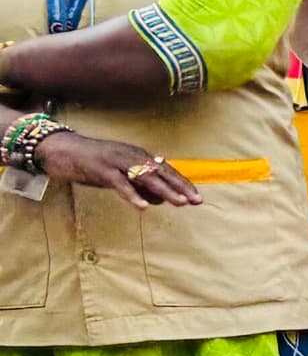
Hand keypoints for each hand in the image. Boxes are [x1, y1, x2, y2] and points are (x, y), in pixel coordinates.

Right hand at [34, 129, 197, 205]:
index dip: (182, 183)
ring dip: (164, 191)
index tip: (197, 197)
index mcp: (137, 155)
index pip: (165, 170)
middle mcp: (131, 155)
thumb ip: (139, 186)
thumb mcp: (120, 174)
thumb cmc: (92, 162)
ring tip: (179, 203)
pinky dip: (132, 195)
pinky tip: (143, 207)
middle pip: (161, 172)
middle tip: (196, 201)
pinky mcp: (100, 169)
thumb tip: (161, 200)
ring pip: (145, 177)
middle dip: (180, 187)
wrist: (61, 148)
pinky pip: (120, 184)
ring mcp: (116, 161)